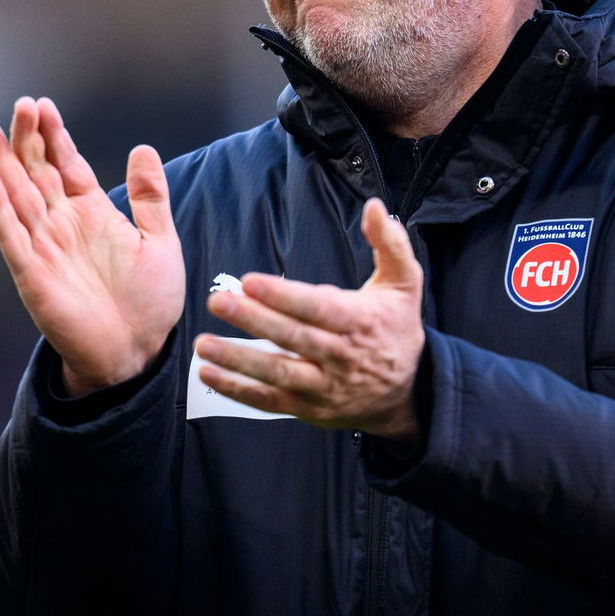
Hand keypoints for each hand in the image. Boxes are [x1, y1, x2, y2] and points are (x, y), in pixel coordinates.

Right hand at [0, 96, 184, 392]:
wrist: (136, 352)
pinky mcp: (32, 275)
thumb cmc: (149, 301)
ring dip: (2, 163)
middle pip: (37, 172)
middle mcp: (62, 225)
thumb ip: (150, 198)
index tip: (43, 105)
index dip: (55, 135)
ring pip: (17, 197)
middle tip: (18, 104)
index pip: (67, 165)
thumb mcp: (160, 242)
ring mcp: (44, 248)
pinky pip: (12, 238)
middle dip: (26, 139)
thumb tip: (143, 148)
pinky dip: (0, 210)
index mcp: (91, 214)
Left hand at [196, 198, 424, 443]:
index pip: (318, 308)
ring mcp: (324, 386)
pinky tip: (208, 374)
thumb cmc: (398, 328)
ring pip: (277, 373)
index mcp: (360, 321)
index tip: (250, 282)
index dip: (284, 296)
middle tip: (218, 301)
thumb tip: (373, 207)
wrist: (411, 392)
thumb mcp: (405, 283)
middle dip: (253, 320)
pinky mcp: (309, 408)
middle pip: (292, 338)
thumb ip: (390, 243)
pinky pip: (270, 401)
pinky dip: (238, 390)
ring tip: (203, 343)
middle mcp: (341, 356)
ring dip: (238, 360)